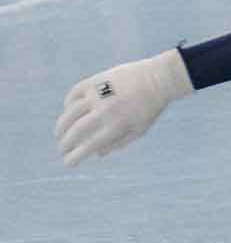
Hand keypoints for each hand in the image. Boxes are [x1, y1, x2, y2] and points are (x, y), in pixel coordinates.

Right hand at [55, 49, 193, 166]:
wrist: (158, 79)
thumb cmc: (149, 108)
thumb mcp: (139, 129)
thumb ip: (119, 143)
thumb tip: (97, 154)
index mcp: (117, 125)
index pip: (90, 145)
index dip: (75, 156)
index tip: (68, 163)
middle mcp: (105, 111)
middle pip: (76, 130)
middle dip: (65, 143)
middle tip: (62, 149)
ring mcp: (98, 94)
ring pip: (70, 113)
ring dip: (61, 126)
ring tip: (59, 133)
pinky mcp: (94, 81)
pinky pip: (73, 94)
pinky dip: (68, 104)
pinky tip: (67, 111)